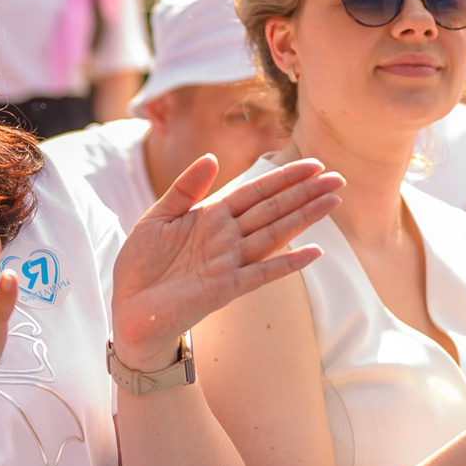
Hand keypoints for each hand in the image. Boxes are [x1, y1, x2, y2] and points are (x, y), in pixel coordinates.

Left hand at [113, 155, 343, 371]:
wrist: (127, 309)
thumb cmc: (140, 265)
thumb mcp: (157, 217)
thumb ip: (185, 188)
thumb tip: (213, 157)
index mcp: (211, 216)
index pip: (255, 191)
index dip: (284, 177)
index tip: (314, 164)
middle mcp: (226, 237)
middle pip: (273, 209)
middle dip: (305, 193)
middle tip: (338, 178)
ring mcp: (228, 263)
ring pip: (274, 234)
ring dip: (304, 218)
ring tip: (333, 201)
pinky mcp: (224, 289)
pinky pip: (262, 273)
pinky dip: (287, 263)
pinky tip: (314, 252)